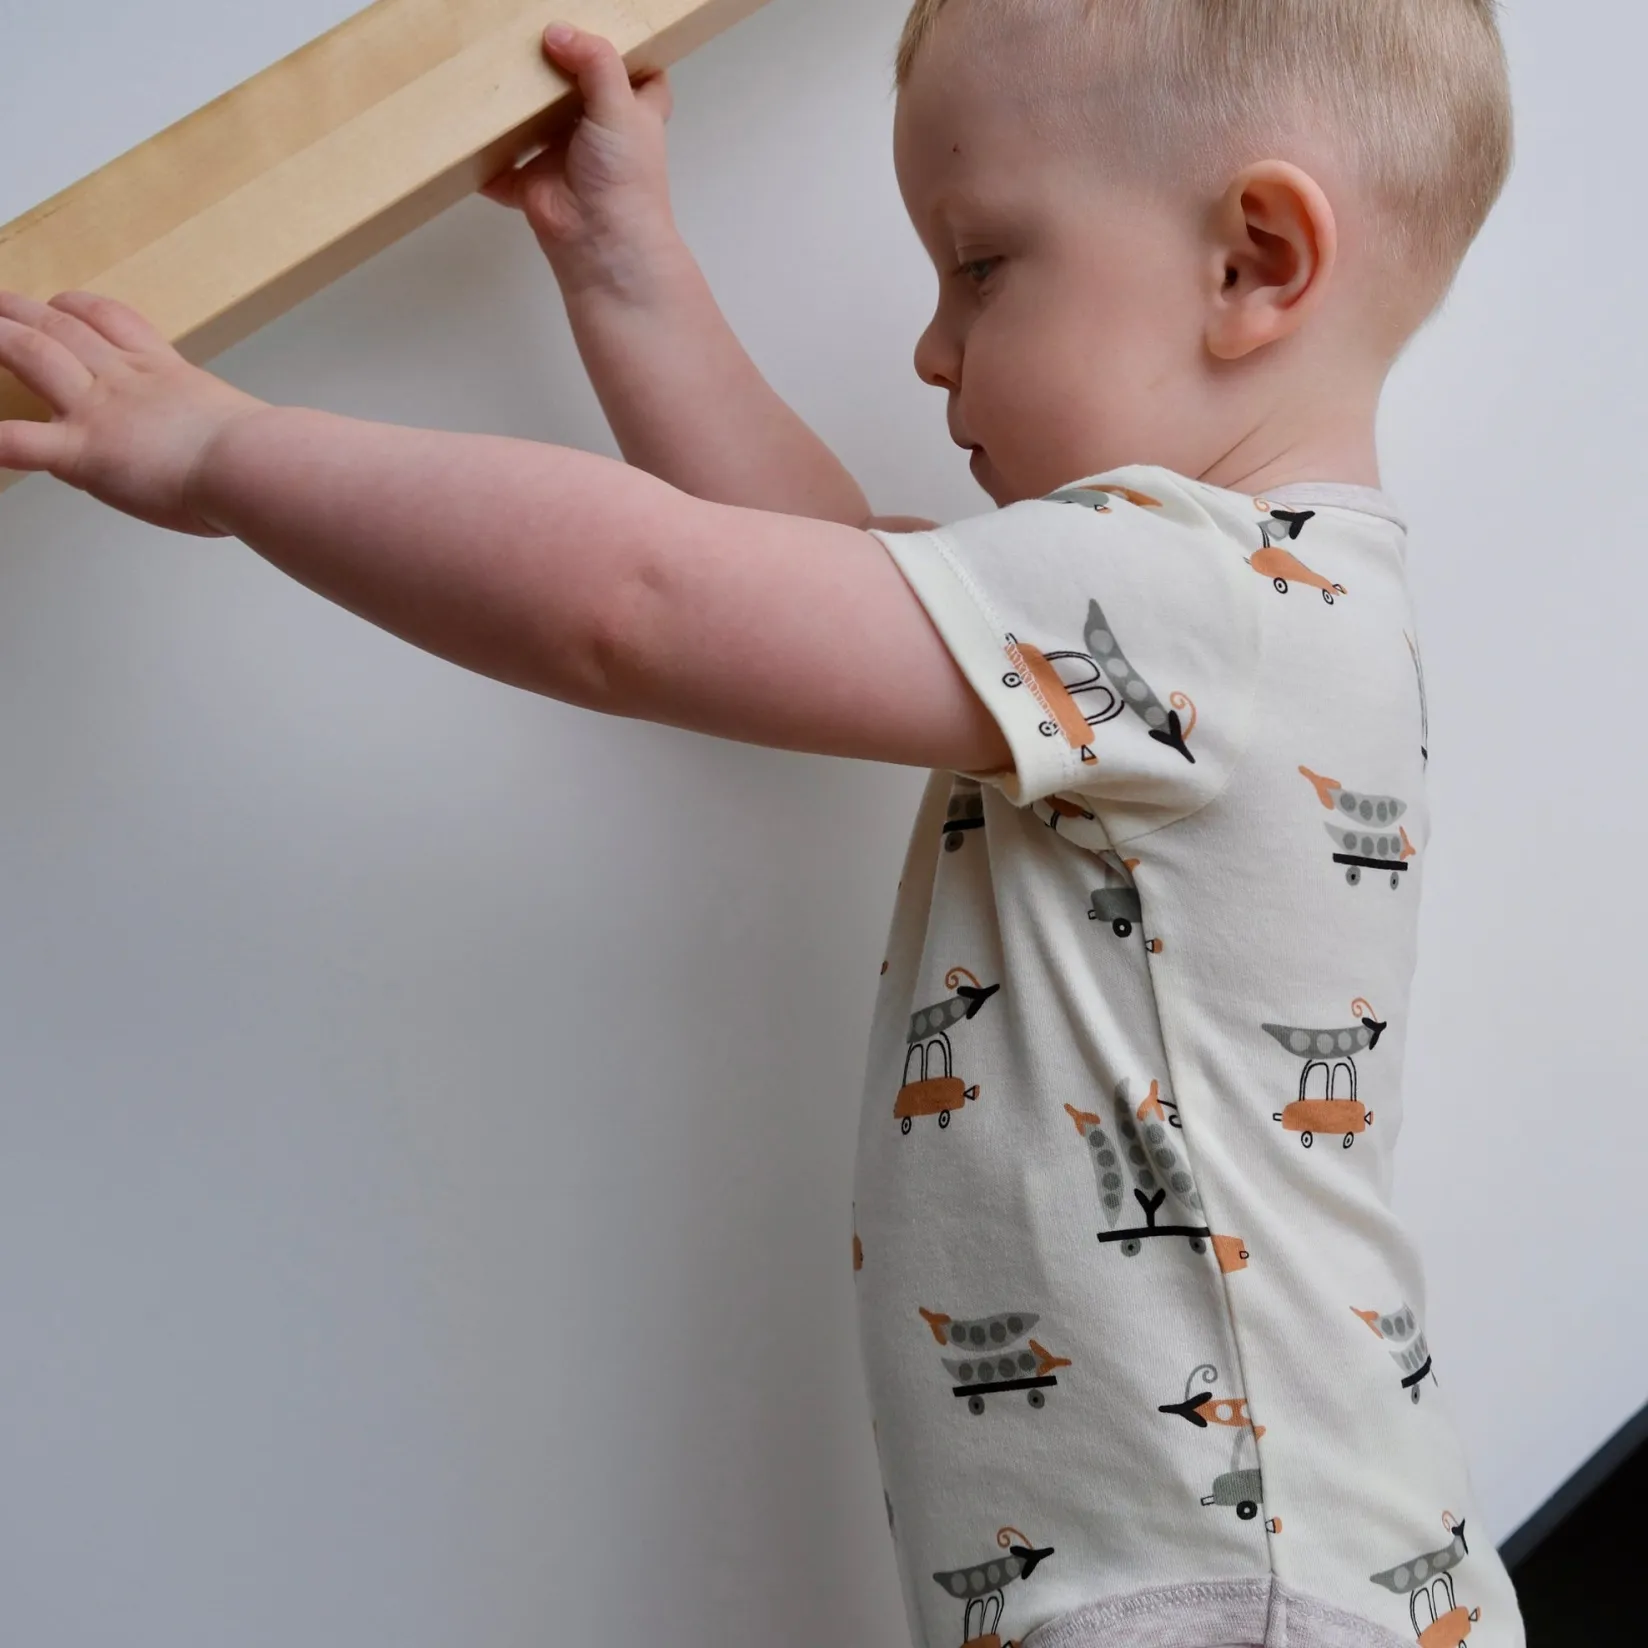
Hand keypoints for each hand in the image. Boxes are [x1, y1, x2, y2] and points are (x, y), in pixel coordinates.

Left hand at [0, 289, 267, 536]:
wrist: (252, 464)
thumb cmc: (261, 456)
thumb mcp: (243, 428)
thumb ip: (222, 432)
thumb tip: (236, 453)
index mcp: (166, 374)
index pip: (115, 323)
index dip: (82, 308)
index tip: (65, 302)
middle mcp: (126, 381)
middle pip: (64, 328)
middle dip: (24, 310)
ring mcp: (100, 411)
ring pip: (33, 356)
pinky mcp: (84, 452)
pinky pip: (20, 442)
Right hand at [479, 22, 677, 281]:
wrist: (601, 242)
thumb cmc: (625, 177)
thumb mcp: (621, 105)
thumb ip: (594, 61)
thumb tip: (556, 32)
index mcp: (630, 116)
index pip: (641, 79)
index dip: (630, 57)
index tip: (610, 34)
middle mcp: (597, 136)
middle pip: (578, 94)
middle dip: (560, 70)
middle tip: (534, 37)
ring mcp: (562, 160)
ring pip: (535, 126)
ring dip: (516, 107)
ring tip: (494, 70)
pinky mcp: (532, 184)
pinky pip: (501, 169)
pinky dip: (485, 158)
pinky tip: (468, 131)